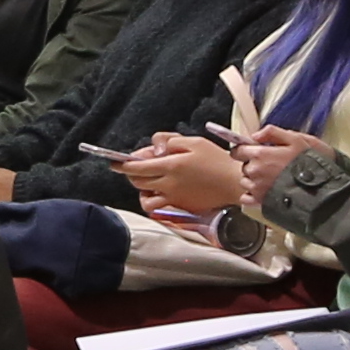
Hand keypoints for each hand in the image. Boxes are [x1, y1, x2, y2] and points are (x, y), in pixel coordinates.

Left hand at [117, 133, 253, 216]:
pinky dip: (153, 201)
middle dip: (132, 173)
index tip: (114, 163)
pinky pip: (158, 207)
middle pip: (137, 182)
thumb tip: (154, 149)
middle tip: (140, 165)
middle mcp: (169, 184)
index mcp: (171, 166)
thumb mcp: (194, 142)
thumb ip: (170, 142)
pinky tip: (159, 192)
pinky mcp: (180, 207)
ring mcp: (174, 198)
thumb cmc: (216, 159)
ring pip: (145, 198)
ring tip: (150, 181)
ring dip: (142, 189)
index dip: (122, 165)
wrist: (235, 183)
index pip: (137, 167)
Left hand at [235, 123, 318, 203]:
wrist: (318, 189)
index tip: (252, 152)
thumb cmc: (308, 162)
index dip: (244, 150)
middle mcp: (254, 171)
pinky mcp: (260, 202)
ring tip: (271, 179)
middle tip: (270, 166)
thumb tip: (255, 135)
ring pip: (245, 182)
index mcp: (260, 154)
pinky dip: (252, 195)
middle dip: (253, 165)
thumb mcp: (295, 139)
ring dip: (253, 180)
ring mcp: (256, 188)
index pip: (237, 151)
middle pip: (244, 166)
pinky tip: (265, 191)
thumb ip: (272, 132)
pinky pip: (246, 198)